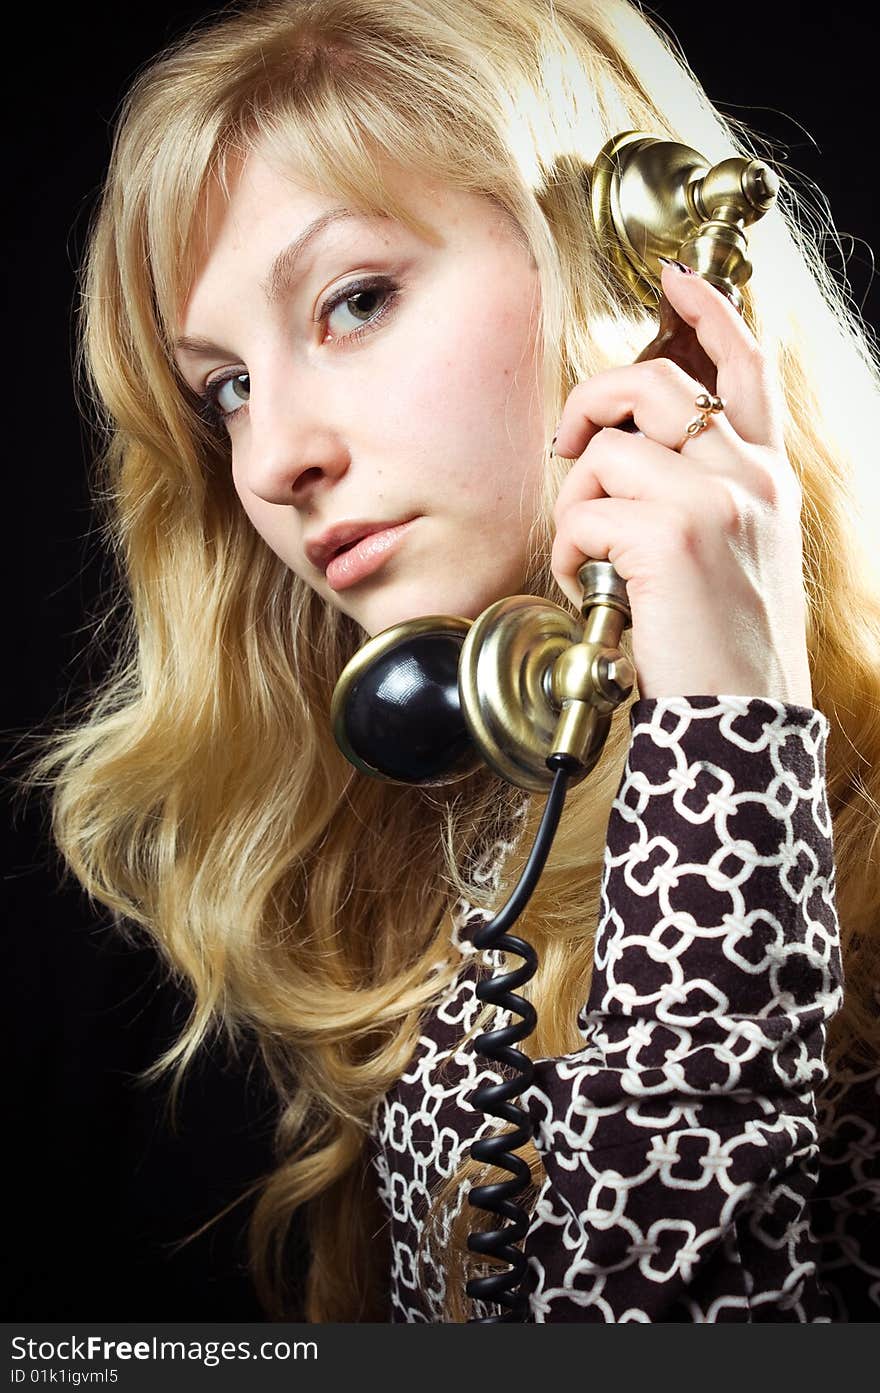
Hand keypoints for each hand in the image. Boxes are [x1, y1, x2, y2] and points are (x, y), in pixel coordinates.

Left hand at [550, 262, 812, 705]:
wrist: (743, 717)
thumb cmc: (726, 642)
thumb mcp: (741, 553)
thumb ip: (708, 493)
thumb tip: (631, 460)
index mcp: (768, 475)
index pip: (747, 367)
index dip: (709, 313)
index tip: (676, 277)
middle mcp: (749, 476)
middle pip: (649, 385)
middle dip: (588, 407)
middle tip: (568, 452)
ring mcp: (714, 501)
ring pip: (605, 452)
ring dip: (575, 505)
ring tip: (590, 558)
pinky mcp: (672, 538)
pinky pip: (583, 514)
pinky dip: (568, 554)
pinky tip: (590, 588)